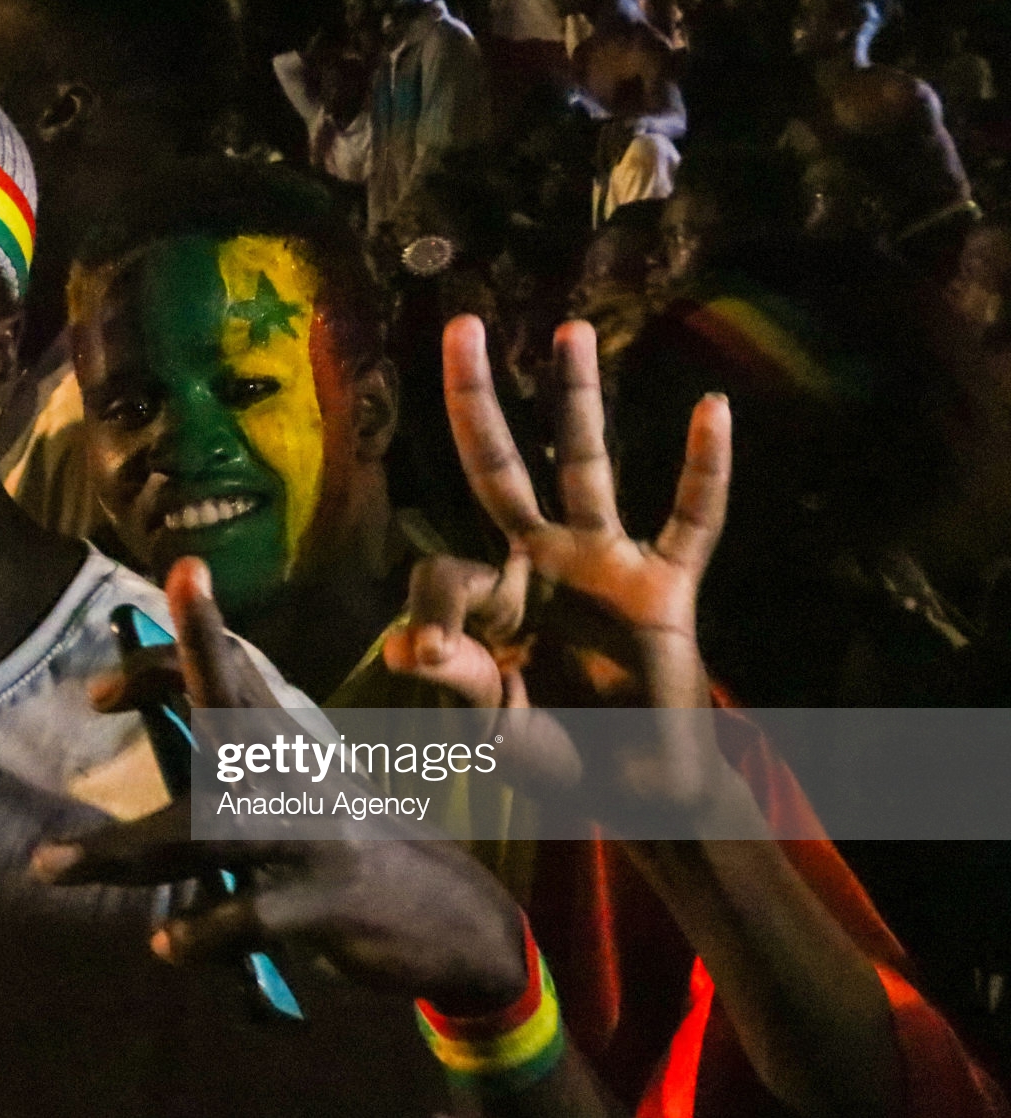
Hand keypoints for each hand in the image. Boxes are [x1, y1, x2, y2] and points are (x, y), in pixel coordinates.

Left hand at [31, 559, 527, 1013]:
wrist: (460, 924)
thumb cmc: (357, 853)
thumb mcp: (304, 796)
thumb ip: (241, 771)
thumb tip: (160, 748)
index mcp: (292, 742)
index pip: (234, 669)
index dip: (184, 642)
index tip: (103, 679)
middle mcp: (301, 773)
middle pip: (229, 708)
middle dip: (174, 674)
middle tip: (95, 686)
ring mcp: (316, 835)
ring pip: (209, 829)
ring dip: (121, 851)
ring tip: (49, 865)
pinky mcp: (330, 901)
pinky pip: (251, 915)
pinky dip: (201, 934)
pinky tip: (165, 944)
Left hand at [382, 317, 752, 829]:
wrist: (632, 791)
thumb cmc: (553, 754)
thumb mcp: (494, 726)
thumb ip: (457, 683)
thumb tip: (406, 648)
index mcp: (490, 595)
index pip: (446, 566)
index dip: (432, 607)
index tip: (427, 654)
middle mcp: (541, 561)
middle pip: (500, 465)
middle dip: (477, 400)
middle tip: (461, 327)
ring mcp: (605, 566)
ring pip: (586, 466)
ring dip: (577, 400)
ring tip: (569, 331)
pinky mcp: (664, 587)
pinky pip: (689, 519)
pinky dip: (703, 470)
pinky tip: (711, 410)